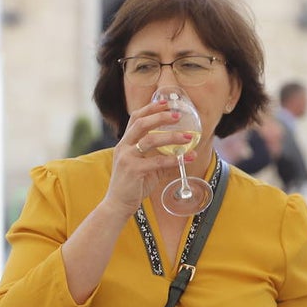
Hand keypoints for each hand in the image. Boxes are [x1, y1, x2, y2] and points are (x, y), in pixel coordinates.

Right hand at [107, 98, 198, 214]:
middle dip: (159, 116)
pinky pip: (157, 161)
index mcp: (126, 143)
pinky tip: (187, 158)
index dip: (150, 109)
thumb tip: (184, 154)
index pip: (135, 119)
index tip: (165, 102)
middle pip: (140, 123)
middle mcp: (124, 147)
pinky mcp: (134, 170)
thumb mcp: (149, 169)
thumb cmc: (133, 185)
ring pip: (149, 140)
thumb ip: (162, 159)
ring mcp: (127, 158)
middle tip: (177, 114)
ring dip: (171, 137)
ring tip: (188, 137)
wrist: (118, 204)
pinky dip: (174, 159)